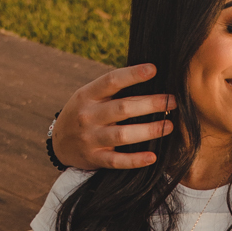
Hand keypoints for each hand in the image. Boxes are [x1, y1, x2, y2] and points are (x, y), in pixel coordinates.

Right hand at [51, 64, 174, 169]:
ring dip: (149, 130)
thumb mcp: (89, 96)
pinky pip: (117, 161)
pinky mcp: (94, 158)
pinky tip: (153, 157)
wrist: (58, 143)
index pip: (111, 81)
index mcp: (87, 95)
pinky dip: (136, 160)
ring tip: (169, 126)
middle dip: (151, 104)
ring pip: (123, 135)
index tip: (154, 70)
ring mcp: (90, 138)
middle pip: (123, 108)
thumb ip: (112, 89)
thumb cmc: (84, 113)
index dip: (133, 75)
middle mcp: (88, 116)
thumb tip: (150, 75)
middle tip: (172, 101)